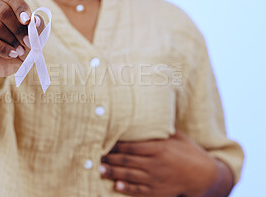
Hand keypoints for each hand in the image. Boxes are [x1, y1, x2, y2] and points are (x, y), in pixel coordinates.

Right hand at [0, 0, 42, 76]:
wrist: (8, 61)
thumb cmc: (21, 42)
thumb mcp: (34, 35)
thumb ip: (37, 26)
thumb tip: (36, 20)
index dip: (20, 8)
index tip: (28, 21)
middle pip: (2, 11)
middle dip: (18, 29)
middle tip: (28, 43)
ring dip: (11, 40)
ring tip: (20, 51)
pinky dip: (2, 48)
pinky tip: (11, 54)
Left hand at [100, 131, 221, 196]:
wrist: (205, 176)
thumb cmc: (190, 152)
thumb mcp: (178, 136)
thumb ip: (163, 127)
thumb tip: (153, 110)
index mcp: (159, 148)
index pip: (132, 145)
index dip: (116, 144)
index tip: (103, 141)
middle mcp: (156, 164)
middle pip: (127, 160)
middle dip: (110, 158)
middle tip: (94, 155)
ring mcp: (156, 179)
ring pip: (130, 175)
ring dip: (113, 173)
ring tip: (99, 170)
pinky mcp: (158, 192)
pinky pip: (140, 190)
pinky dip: (127, 188)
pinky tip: (116, 186)